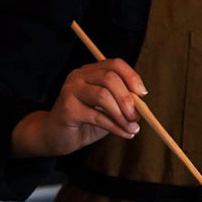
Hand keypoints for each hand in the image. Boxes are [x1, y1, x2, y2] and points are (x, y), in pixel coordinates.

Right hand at [11, 58, 146, 157]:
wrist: (59, 137)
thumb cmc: (86, 121)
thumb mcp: (108, 110)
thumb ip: (122, 104)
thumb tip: (142, 107)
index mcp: (91, 72)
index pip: (114, 64)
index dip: (131, 77)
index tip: (143, 94)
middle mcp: (79, 76)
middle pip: (109, 78)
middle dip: (127, 98)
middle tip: (136, 117)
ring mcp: (71, 90)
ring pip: (102, 96)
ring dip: (121, 115)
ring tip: (132, 129)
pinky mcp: (67, 108)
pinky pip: (96, 116)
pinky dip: (115, 127)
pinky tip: (124, 134)